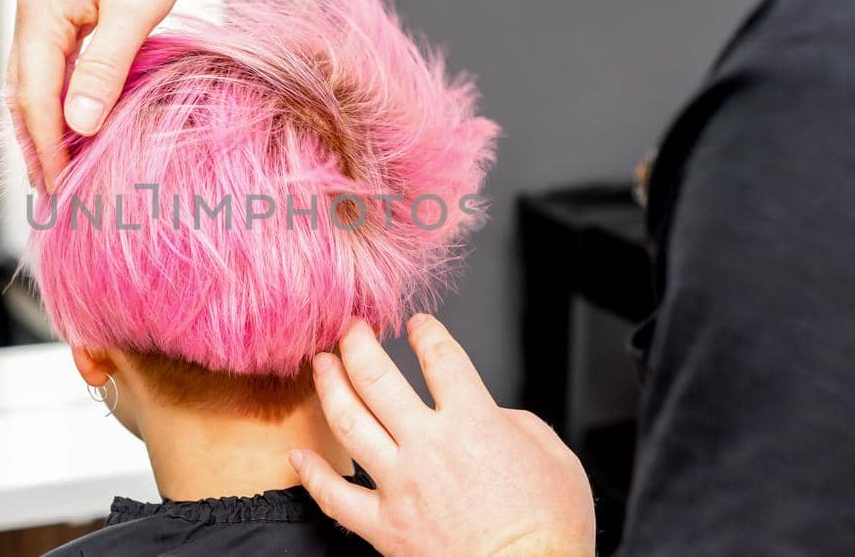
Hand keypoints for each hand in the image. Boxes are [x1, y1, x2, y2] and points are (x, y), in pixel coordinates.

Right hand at [6, 0, 209, 190]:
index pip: (34, 98)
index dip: (46, 148)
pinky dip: (61, 99)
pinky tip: (77, 124)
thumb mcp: (135, 10)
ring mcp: (45, 9)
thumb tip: (77, 125)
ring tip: (61, 171)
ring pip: (36, 81)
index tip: (61, 189)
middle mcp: (32, 12)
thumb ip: (105, 68)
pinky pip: (53, 64)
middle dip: (37, 146)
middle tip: (54, 195)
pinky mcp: (64, 7)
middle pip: (24, 94)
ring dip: (47, 126)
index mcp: (40, 13)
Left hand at [291, 315, 595, 555]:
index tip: (418, 324)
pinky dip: (313, 474)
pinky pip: (335, 497)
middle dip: (359, 344)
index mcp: (474, 422)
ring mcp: (400, 485)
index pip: (441, 357)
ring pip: (349, 422)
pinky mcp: (385, 527)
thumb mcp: (555, 459)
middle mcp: (429, 446)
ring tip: (321, 365)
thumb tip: (493, 418)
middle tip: (351, 329)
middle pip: (377, 376)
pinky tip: (299, 456)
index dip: (426, 332)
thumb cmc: (549, 531)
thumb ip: (518, 425)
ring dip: (330, 386)